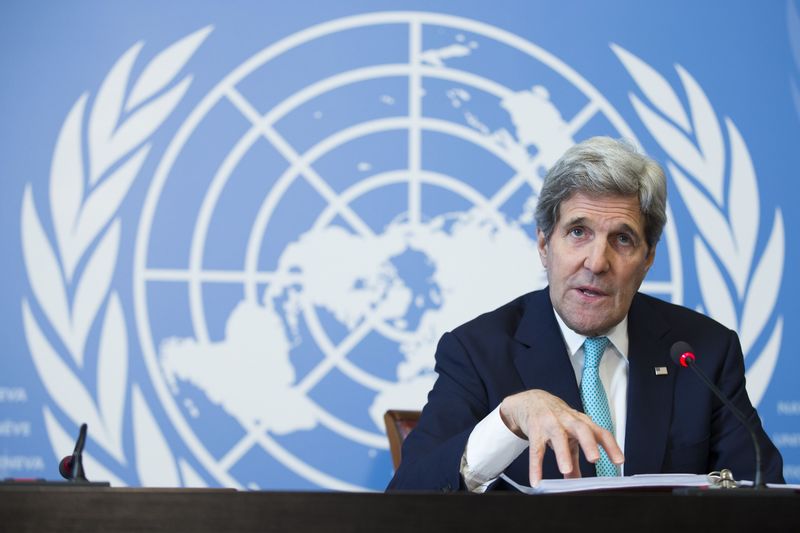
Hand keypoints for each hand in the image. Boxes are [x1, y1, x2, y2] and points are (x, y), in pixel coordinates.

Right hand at [499, 389, 623, 485]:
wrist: (532, 401)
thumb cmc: (556, 418)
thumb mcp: (568, 435)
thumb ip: (574, 458)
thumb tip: (577, 482)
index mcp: (581, 422)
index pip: (600, 432)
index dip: (611, 446)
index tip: (619, 461)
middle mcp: (568, 421)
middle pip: (581, 429)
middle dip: (588, 443)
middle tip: (594, 459)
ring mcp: (550, 423)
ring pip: (558, 436)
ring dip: (562, 453)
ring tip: (566, 469)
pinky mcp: (534, 430)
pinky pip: (536, 449)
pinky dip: (536, 466)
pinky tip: (537, 479)